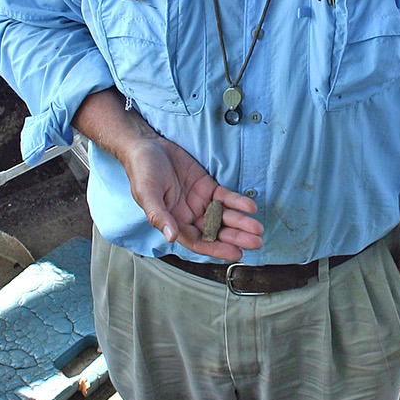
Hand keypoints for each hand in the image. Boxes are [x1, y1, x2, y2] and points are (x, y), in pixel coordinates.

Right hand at [121, 133, 262, 260]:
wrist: (147, 146)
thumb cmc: (142, 171)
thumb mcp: (146, 193)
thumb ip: (159, 215)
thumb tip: (170, 237)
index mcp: (173, 222)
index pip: (198, 241)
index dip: (216, 249)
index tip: (234, 253)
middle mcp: (189, 216)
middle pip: (215, 232)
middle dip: (236, 237)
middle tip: (256, 242)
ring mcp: (200, 202)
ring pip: (223, 216)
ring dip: (241, 222)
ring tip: (257, 228)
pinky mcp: (207, 187)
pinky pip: (225, 197)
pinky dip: (238, 202)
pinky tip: (250, 206)